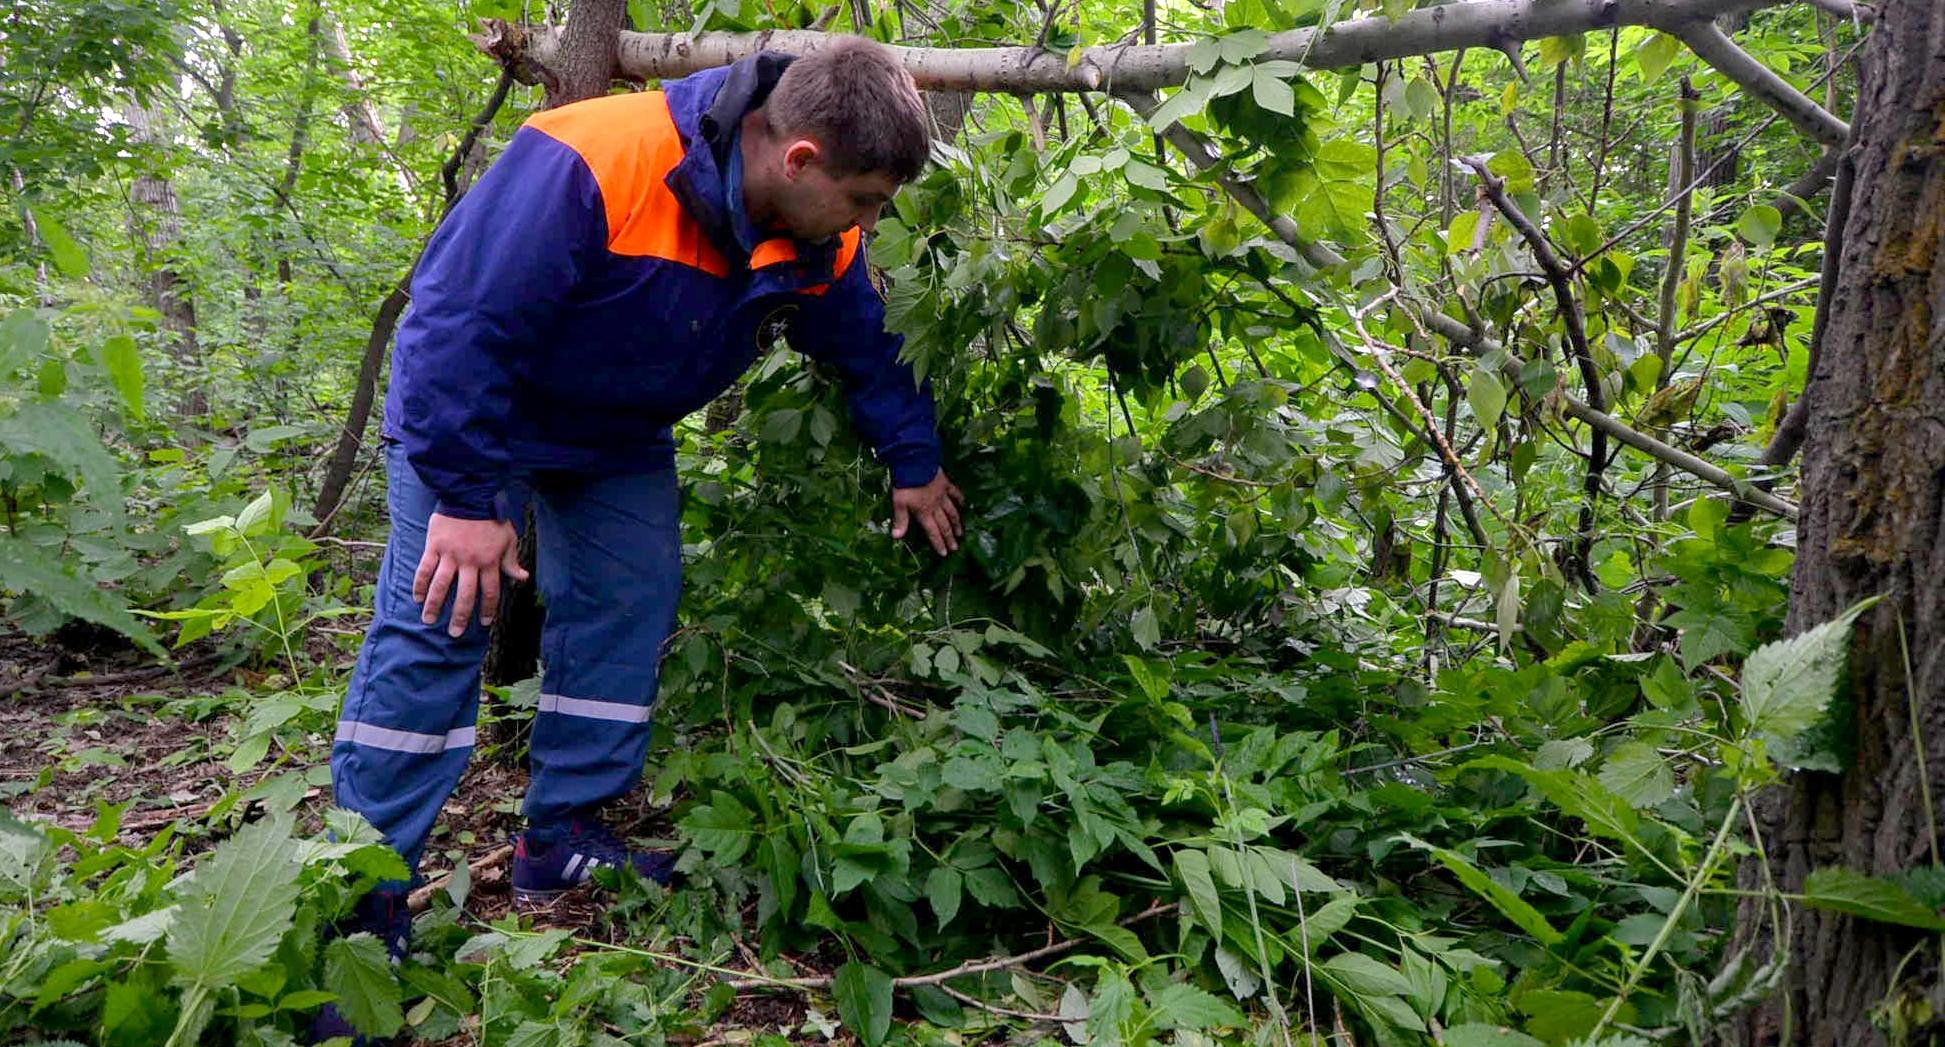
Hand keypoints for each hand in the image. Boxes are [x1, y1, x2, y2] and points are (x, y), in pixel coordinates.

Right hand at [413, 513, 529, 637]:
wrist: (470, 495)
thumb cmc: (491, 519)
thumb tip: (522, 578)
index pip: (490, 592)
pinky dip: (420, 585)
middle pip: (465, 595)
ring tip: (429, 620)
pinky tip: (418, 598)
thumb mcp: (508, 539)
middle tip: (455, 632)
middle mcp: (470, 562)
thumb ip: (511, 561)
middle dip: (460, 616)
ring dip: (435, 606)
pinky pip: (425, 569)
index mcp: (490, 561)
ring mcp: (450, 555)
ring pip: (441, 586)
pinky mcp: (434, 546)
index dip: (488, 609)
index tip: (485, 623)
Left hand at [891, 470, 965, 555]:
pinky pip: (955, 494)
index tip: (944, 554)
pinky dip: (960, 500)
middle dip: (949, 537)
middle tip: (955, 548)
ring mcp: (943, 495)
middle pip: (944, 525)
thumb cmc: (906, 484)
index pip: (933, 532)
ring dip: (957, 523)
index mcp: (924, 513)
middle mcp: (936, 507)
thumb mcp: (899, 503)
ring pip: (952, 512)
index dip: (938, 543)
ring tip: (961, 533)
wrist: (915, 463)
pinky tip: (964, 505)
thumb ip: (900, 520)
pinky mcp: (946, 484)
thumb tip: (896, 537)